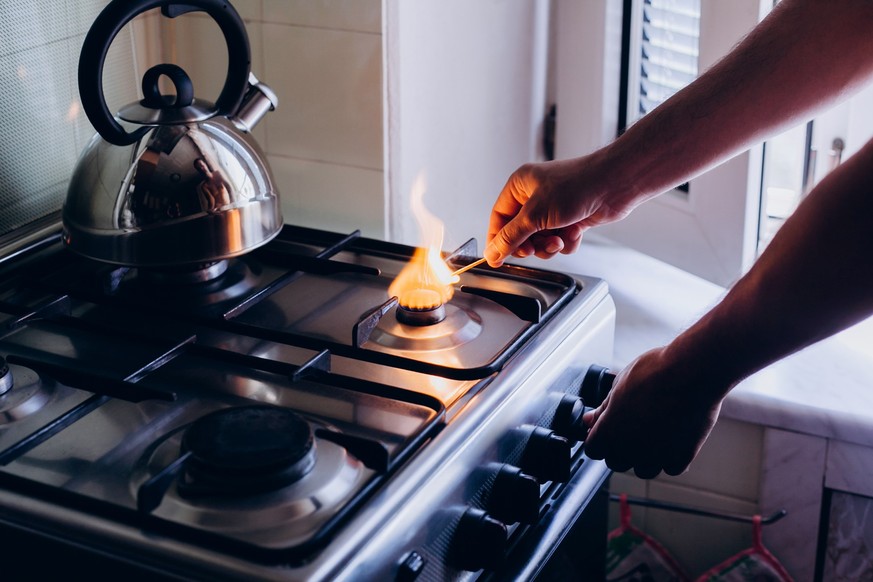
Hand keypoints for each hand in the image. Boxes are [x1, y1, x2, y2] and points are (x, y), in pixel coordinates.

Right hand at [484, 154, 631, 266]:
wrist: (615, 185)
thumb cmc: (578, 186)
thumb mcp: (535, 215)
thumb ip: (511, 237)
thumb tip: (492, 253)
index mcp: (520, 186)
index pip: (498, 218)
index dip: (497, 240)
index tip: (497, 260)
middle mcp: (534, 196)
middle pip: (519, 233)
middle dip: (530, 244)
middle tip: (534, 249)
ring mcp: (553, 208)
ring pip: (540, 240)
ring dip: (549, 245)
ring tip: (559, 240)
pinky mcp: (570, 219)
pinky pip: (559, 241)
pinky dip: (566, 242)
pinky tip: (575, 232)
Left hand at [581, 347, 726, 478]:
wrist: (692, 373)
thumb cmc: (654, 372)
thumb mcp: (619, 384)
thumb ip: (604, 409)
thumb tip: (591, 420)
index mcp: (609, 431)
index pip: (593, 449)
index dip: (598, 438)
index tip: (606, 429)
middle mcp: (630, 450)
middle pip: (616, 462)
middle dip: (619, 448)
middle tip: (632, 426)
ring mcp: (657, 456)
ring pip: (643, 470)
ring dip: (644, 457)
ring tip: (653, 433)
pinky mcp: (682, 457)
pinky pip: (670, 468)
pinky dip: (670, 457)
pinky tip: (673, 438)